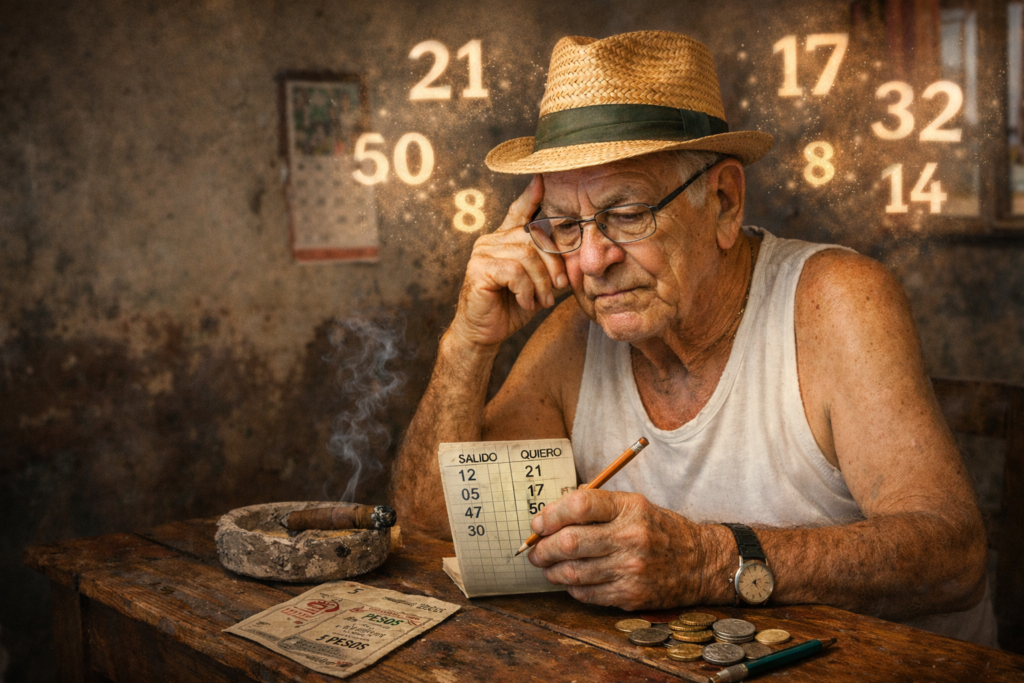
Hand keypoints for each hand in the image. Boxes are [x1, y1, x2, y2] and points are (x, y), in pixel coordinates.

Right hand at [448, 175, 569, 347]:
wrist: (485, 333)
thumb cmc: (511, 307)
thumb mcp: (537, 282)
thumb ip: (548, 264)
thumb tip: (577, 253)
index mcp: (504, 239)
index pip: (519, 211)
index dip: (531, 195)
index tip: (543, 179)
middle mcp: (491, 239)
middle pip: (534, 237)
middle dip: (553, 263)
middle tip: (559, 287)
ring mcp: (482, 252)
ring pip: (527, 256)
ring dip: (541, 282)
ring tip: (543, 300)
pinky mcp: (478, 269)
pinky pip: (514, 272)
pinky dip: (526, 290)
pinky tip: (526, 302)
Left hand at [527, 489, 713, 609]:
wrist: (700, 562)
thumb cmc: (659, 530)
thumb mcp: (634, 505)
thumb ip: (596, 506)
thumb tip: (550, 515)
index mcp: (629, 507)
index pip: (578, 506)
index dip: (550, 515)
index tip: (538, 523)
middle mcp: (630, 537)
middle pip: (569, 542)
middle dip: (542, 548)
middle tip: (533, 550)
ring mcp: (631, 569)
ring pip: (573, 572)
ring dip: (551, 570)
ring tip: (546, 566)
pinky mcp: (630, 595)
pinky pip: (587, 594)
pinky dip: (571, 587)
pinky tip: (571, 580)